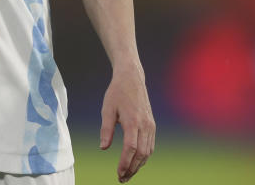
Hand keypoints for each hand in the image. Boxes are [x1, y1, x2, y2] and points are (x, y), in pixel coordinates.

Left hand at [100, 65, 155, 182]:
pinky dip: (143, 157)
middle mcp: (145, 125)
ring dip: (138, 165)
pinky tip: (135, 162)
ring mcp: (150, 125)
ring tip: (127, 174)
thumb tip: (103, 148)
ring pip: (147, 152)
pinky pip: (150, 145)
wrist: (132, 79)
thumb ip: (106, 129)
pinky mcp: (152, 125)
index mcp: (132, 121)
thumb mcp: (107, 109)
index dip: (125, 163)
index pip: (130, 148)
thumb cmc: (117, 93)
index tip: (118, 173)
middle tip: (122, 179)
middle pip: (141, 154)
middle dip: (132, 169)